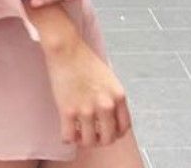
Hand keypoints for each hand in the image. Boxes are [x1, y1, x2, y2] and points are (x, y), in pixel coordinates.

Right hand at [43, 31, 131, 146]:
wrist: (66, 48)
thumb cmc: (85, 59)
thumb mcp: (109, 78)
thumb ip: (112, 98)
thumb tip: (109, 118)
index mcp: (118, 96)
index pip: (124, 128)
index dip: (115, 133)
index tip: (106, 131)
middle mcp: (106, 105)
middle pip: (108, 139)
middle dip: (99, 139)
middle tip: (91, 134)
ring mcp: (87, 110)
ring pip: (88, 142)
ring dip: (83, 140)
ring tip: (78, 132)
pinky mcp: (68, 111)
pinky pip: (69, 137)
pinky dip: (67, 137)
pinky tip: (66, 129)